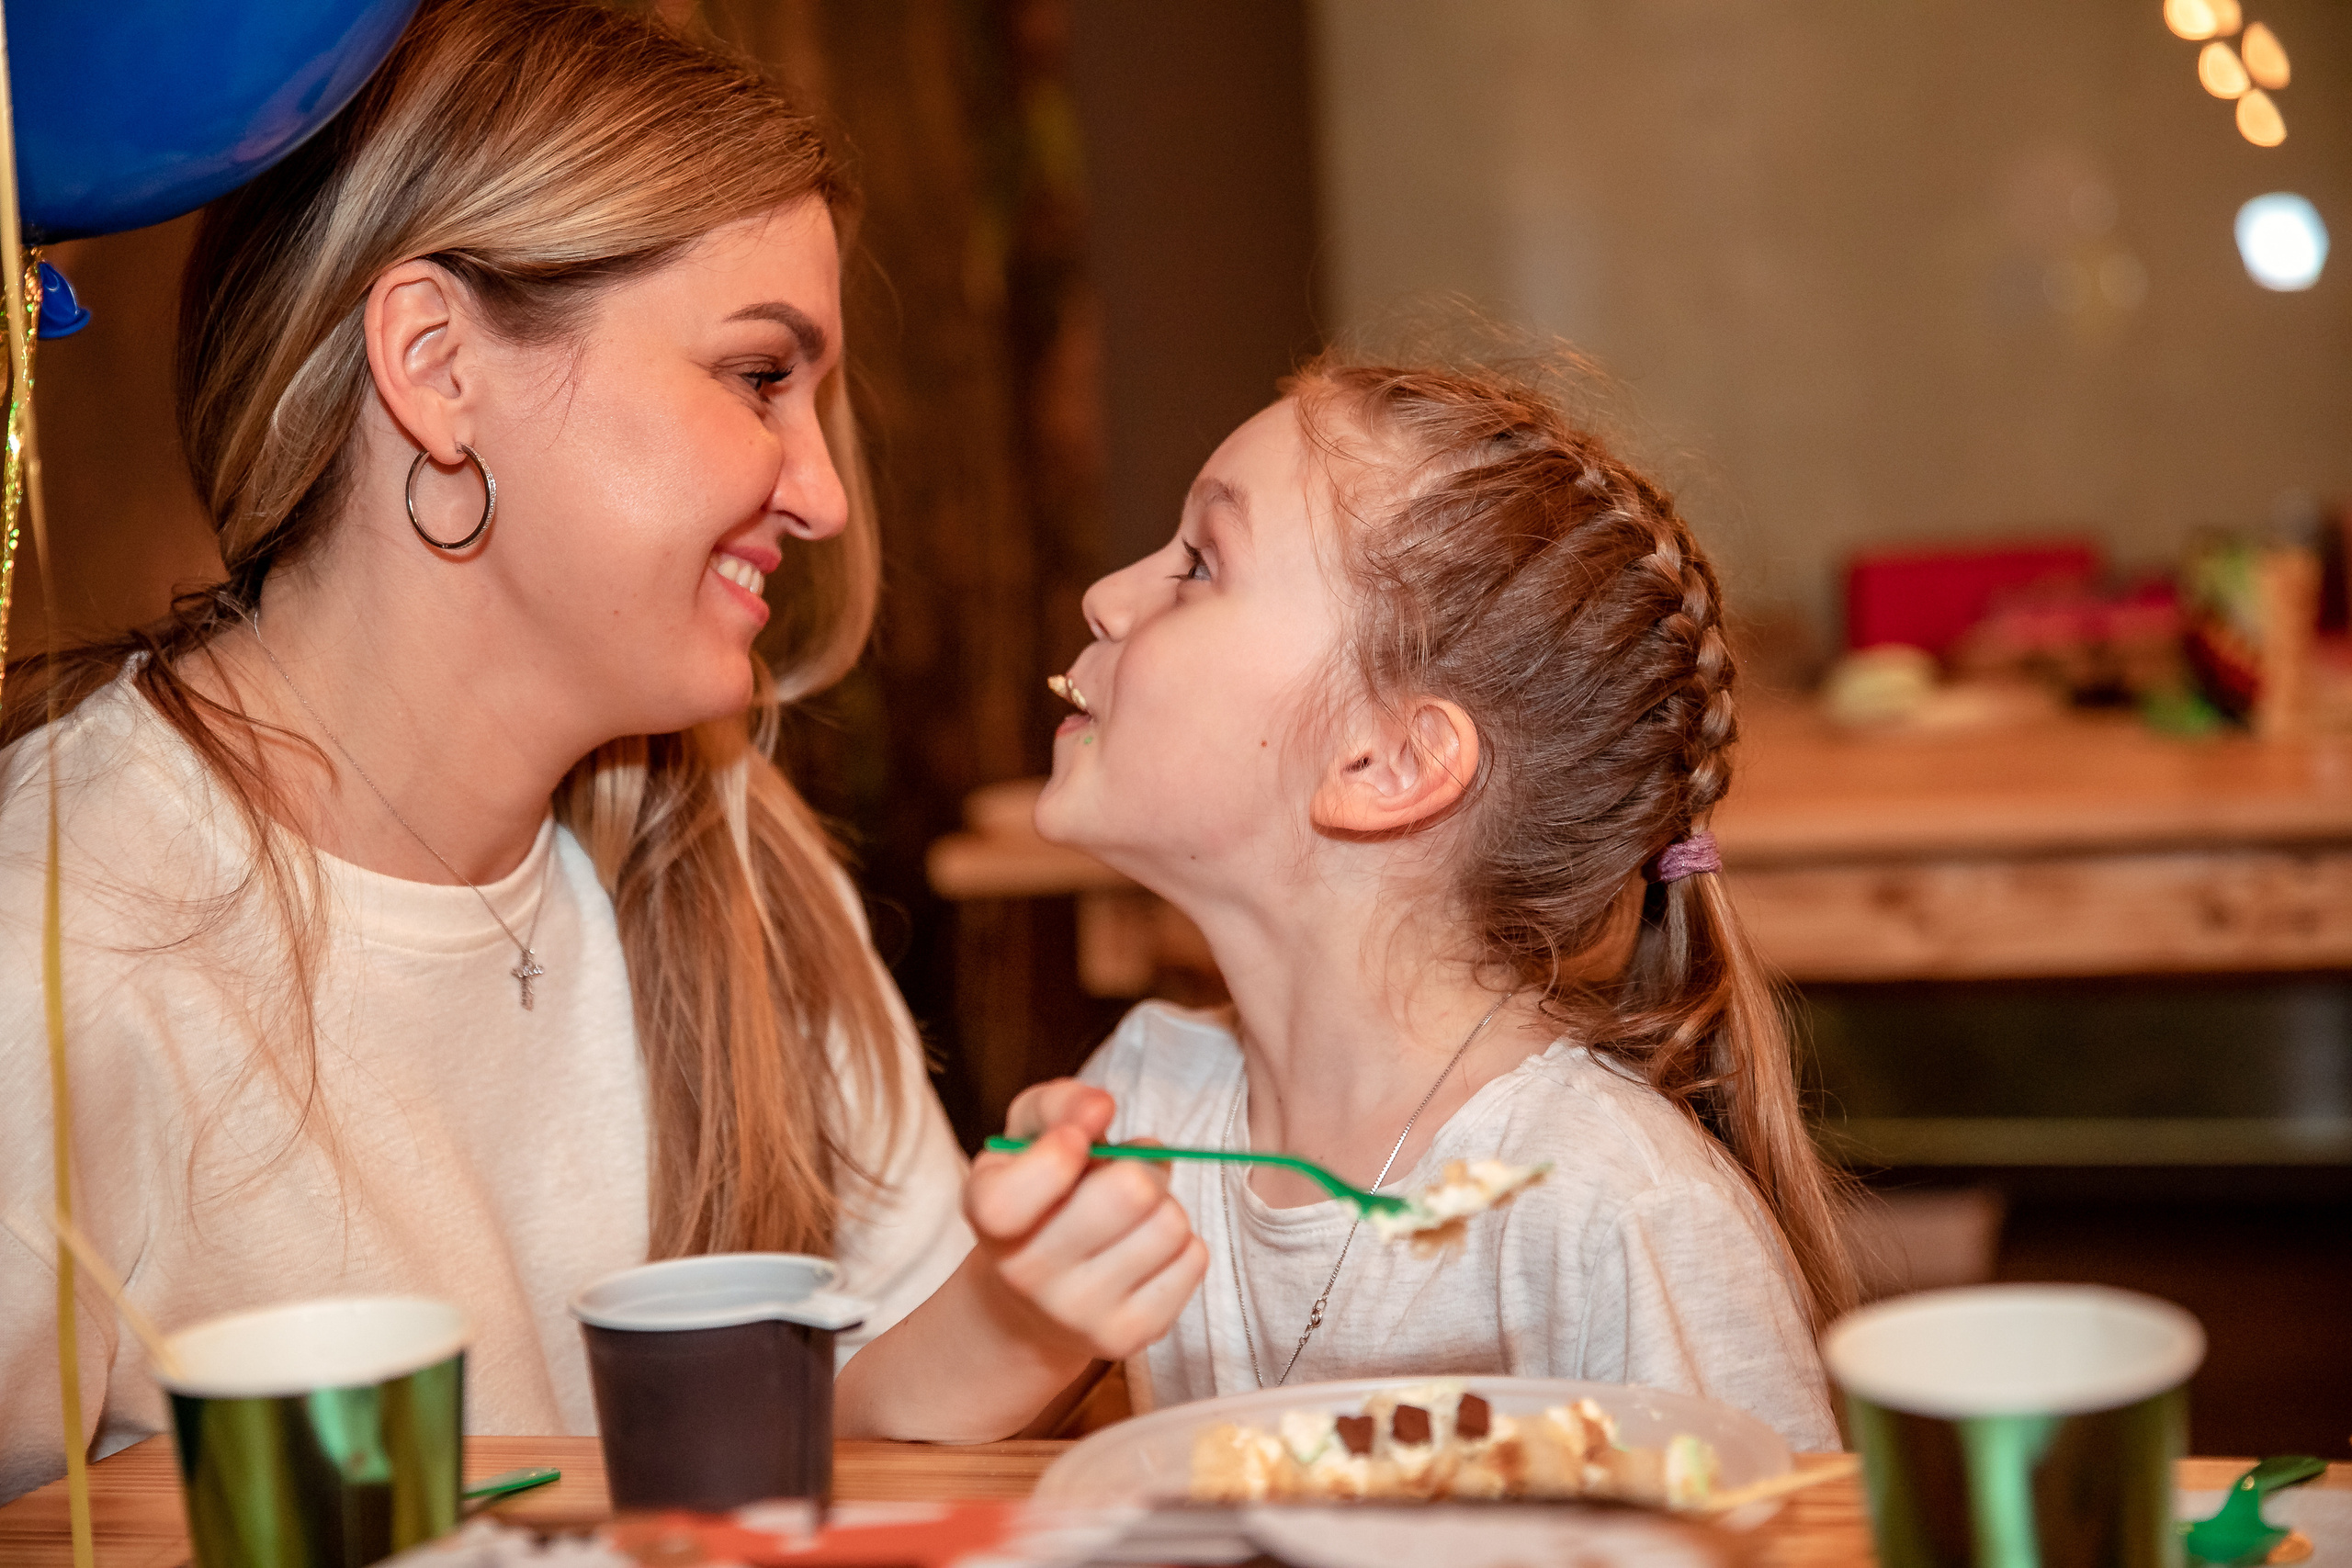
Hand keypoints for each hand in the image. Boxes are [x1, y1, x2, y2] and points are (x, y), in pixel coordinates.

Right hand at [964, 1079, 1207, 1361]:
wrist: (1029, 1306)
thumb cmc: (1038, 1199)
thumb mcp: (1027, 1138)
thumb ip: (1060, 1104)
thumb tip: (1100, 1109)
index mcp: (990, 1214)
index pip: (1041, 1173)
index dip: (1069, 1143)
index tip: (1076, 1142)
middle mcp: (1026, 1272)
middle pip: (1132, 1191)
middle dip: (1139, 1167)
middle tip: (1121, 1176)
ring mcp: (1078, 1313)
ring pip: (1170, 1225)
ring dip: (1163, 1206)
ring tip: (1132, 1217)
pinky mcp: (1126, 1338)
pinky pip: (1193, 1260)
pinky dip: (1180, 1243)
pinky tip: (1145, 1251)